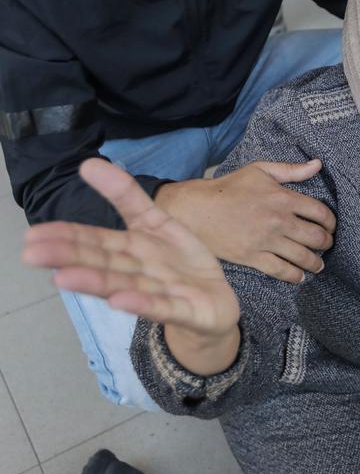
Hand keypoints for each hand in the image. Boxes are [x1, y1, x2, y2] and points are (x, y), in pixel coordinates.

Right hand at [22, 159, 240, 374]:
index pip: (96, 239)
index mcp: (131, 249)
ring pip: (125, 285)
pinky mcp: (186, 311)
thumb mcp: (156, 222)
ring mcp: (160, 293)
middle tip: (31, 253)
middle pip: (103, 262)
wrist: (214, 304)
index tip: (32, 234)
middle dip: (70, 257)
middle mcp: (139, 273)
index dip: (68, 235)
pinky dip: (143, 304)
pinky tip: (120, 300)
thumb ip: (126, 195)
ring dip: (95, 282)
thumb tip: (89, 163)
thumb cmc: (178, 264)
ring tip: (63, 278)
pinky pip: (163, 306)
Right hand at [155, 160, 335, 282]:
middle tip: (327, 245)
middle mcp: (279, 221)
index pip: (320, 212)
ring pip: (301, 256)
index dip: (331, 222)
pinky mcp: (253, 257)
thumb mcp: (260, 170)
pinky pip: (280, 270)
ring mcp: (266, 241)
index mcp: (283, 198)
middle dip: (326, 243)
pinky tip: (300, 276)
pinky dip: (294, 275)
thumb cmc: (228, 187)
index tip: (332, 226)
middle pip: (315, 236)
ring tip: (318, 264)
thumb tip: (317, 164)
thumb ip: (291, 170)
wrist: (197, 209)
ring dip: (315, 262)